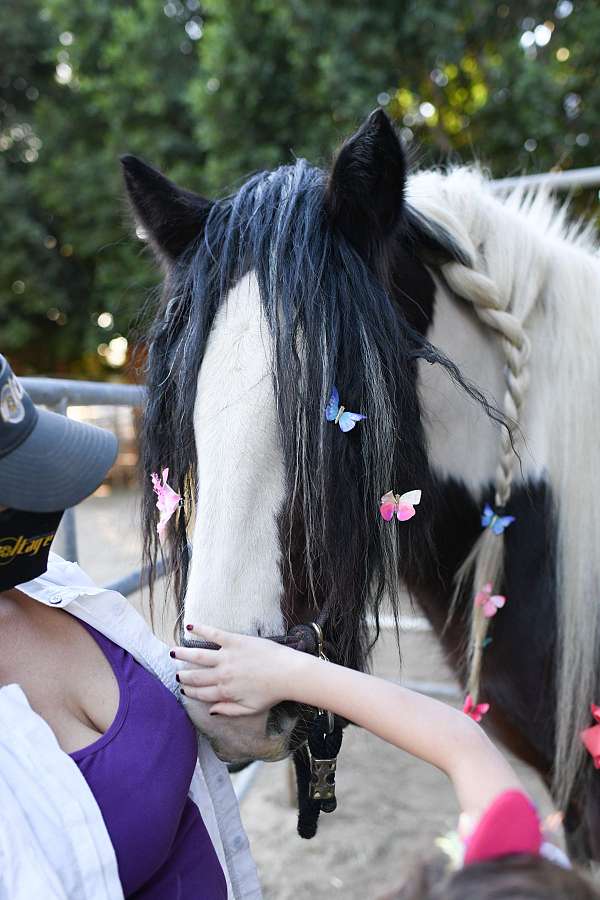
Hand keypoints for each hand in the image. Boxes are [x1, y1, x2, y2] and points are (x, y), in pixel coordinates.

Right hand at [171, 625, 302, 715]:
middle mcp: (222, 675)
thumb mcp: (250, 709)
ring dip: (184, 654)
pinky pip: (214, 634)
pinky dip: (201, 630)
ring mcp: (227, 657)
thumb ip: (228, 711)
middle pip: (197, 676)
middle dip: (184, 675)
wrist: (287, 674)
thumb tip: (211, 711)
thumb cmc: (272, 693)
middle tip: (176, 673)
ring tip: (173, 652)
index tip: (183, 688)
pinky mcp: (235, 641)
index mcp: (226, 692)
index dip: (190, 691)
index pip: (202, 693)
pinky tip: (190, 627)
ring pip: (198, 655)